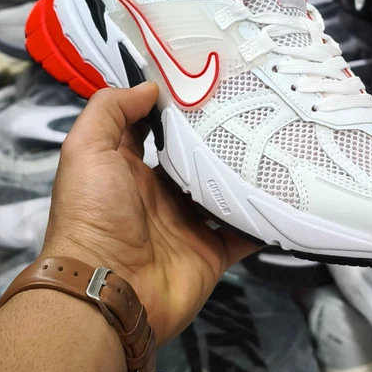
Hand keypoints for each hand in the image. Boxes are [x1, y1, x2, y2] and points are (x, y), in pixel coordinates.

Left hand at [42, 83, 256, 346]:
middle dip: (220, 137)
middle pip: (196, 159)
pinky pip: (245, 231)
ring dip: (246, 173)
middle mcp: (160, 194)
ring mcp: (188, 224)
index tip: (207, 81)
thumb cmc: (93, 215)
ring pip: (224, 191)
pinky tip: (285, 193)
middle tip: (255, 106)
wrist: (110, 290)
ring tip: (278, 141)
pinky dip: (265, 218)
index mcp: (129, 169)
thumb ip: (110, 112)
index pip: (156, 130)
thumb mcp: (86, 150)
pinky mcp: (212, 250)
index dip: (177, 108)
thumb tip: (150, 88)